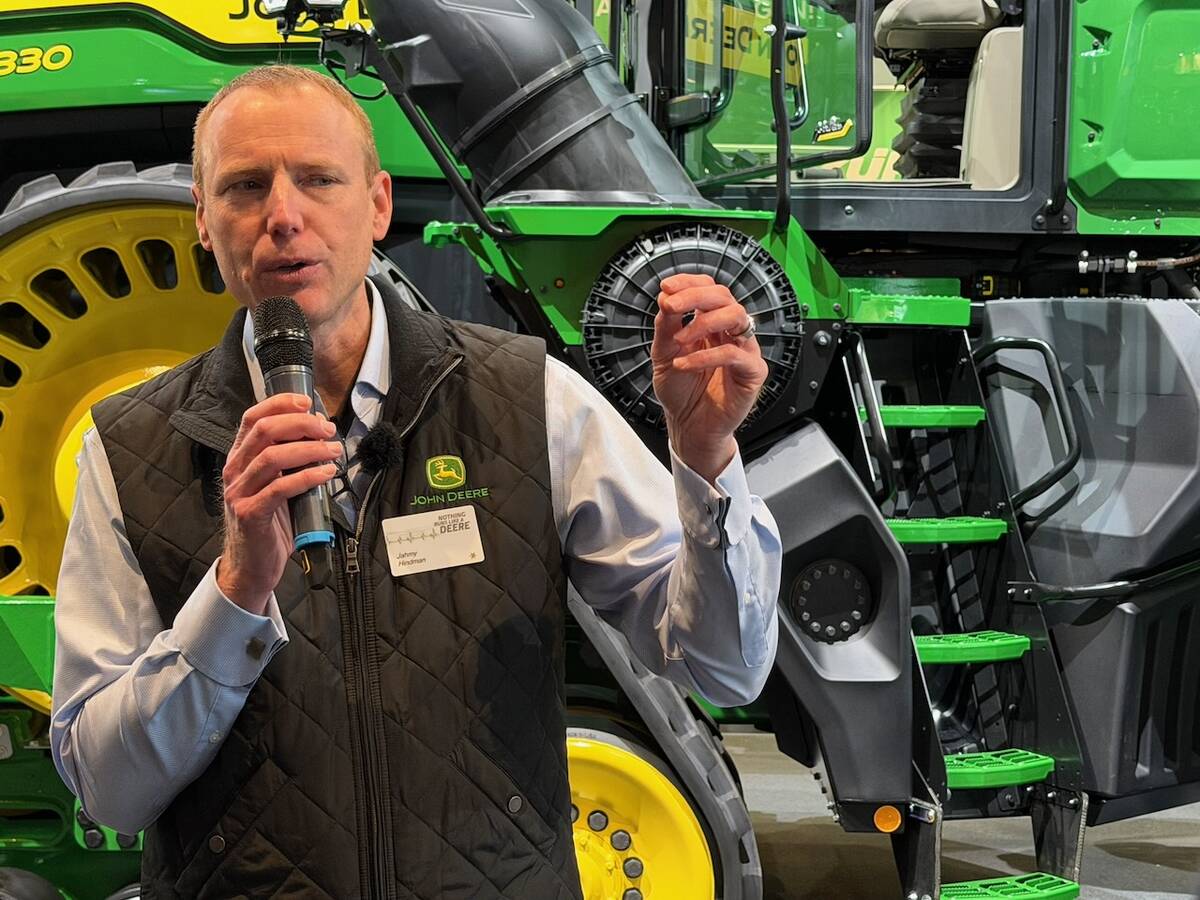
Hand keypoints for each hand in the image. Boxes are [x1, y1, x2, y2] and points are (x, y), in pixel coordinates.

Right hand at [216, 393, 341, 614]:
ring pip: (273, 457)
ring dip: (310, 450)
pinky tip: (327, 473)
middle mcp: (234, 471)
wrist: (252, 566)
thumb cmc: (270, 522)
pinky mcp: (250, 513)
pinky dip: (308, 477)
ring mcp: (239, 492)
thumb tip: (322, 436)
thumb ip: (289, 461)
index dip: (279, 404)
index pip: (252, 418)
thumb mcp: (277, 484)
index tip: (308, 402)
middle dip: (301, 424)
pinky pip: (280, 488)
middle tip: (328, 430)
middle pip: (264, 431)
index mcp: (239, 458)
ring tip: (334, 451)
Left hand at [651, 274, 767, 482]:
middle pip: (724, 296)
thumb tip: (665, 296)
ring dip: (703, 322)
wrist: (688, 426)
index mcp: (711, 322)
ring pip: (736, 316)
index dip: (689, 282)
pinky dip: (705, 356)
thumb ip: (666, 325)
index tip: (667, 286)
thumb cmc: (680, 391)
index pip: (708, 289)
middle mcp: (730, 332)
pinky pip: (734, 354)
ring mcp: (744, 349)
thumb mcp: (663, 353)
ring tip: (679, 340)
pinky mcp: (752, 372)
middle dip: (695, 296)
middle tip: (670, 305)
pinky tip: (683, 365)